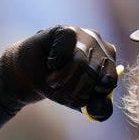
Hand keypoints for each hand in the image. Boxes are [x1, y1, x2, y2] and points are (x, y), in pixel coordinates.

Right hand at [0, 25, 121, 120]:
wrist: (30, 74)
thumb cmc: (58, 86)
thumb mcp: (79, 102)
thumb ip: (97, 110)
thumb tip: (102, 109)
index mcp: (108, 63)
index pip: (108, 81)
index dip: (89, 94)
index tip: (75, 96)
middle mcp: (99, 46)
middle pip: (93, 72)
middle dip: (73, 89)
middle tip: (60, 91)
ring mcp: (83, 35)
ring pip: (80, 60)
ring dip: (62, 78)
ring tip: (53, 81)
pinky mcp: (65, 30)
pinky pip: (66, 45)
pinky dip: (55, 60)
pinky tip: (50, 63)